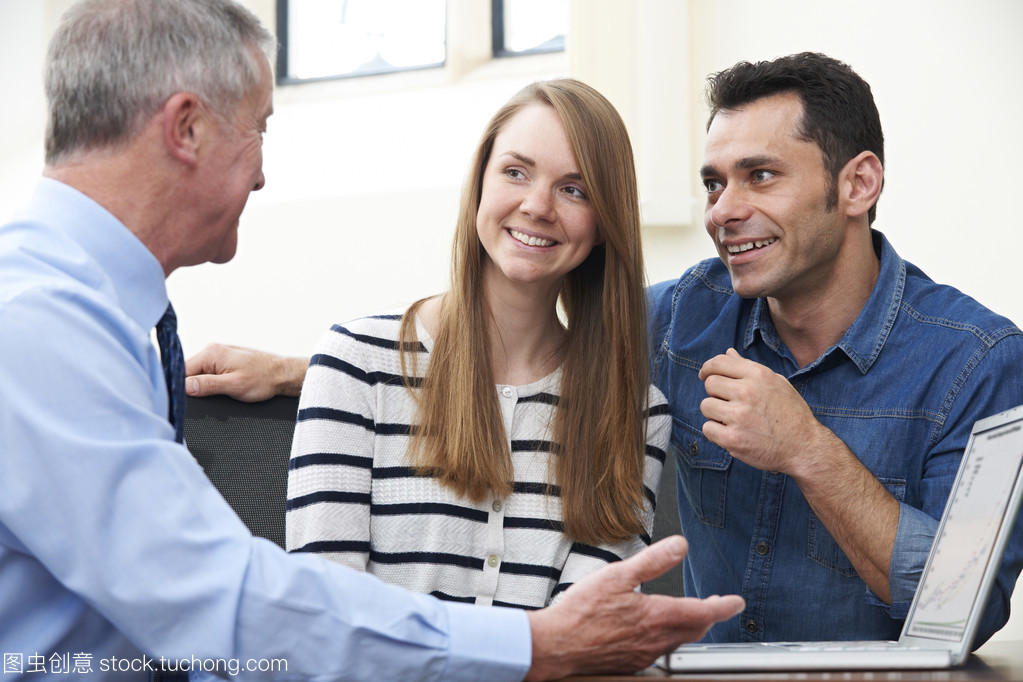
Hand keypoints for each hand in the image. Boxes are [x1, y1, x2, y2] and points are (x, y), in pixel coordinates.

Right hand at [184, 343, 307, 401]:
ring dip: (204, 386)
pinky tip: (222, 388)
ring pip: (198, 373)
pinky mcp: (224, 360)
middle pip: (188, 372)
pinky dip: (211, 382)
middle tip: (208, 398)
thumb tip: (184, 387)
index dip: (181, 387)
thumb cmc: (263, 379)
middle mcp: (212, 350)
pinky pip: (208, 372)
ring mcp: (218, 354)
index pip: (182, 371)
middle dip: (194, 388)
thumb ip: (207, 385)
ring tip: (220, 392)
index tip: (185, 400)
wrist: (282, 374)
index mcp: (211, 353)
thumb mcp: (233, 386)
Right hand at [525, 536, 743, 679]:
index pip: (704, 612)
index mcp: (657, 616)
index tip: (736, 602)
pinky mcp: (632, 663)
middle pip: (695, 629)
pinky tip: (655, 631)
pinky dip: (667, 638)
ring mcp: (645, 655)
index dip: (724, 606)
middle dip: (710, 616)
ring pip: (678, 641)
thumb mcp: (618, 575)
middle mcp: (656, 640)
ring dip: (689, 627)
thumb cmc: (581, 611)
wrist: (557, 645)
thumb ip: (653, 560)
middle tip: (717, 605)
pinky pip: (659, 651)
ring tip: (689, 615)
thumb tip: (679, 545)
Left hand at [698, 348, 824, 475]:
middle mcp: (747, 392)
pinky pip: (707, 429)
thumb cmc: (792, 415)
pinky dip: (715, 433)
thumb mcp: (777, 383)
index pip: (719, 362)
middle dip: (715, 394)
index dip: (708, 368)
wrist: (805, 448)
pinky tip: (731, 434)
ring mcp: (739, 416)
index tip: (705, 375)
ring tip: (733, 421)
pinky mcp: (733, 439)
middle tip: (728, 404)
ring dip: (715, 414)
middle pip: (710, 384)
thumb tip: (728, 352)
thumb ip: (749, 367)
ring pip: (706, 406)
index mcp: (758, 375)